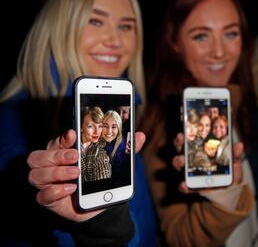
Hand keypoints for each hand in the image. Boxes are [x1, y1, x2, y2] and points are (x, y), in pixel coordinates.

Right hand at [27, 129, 145, 221]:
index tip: (73, 134)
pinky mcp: (50, 200)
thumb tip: (140, 135)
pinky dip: (54, 191)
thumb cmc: (103, 178)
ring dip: (55, 172)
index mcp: (66, 151)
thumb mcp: (116, 164)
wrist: (102, 205)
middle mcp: (53, 165)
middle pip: (38, 156)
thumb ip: (126, 150)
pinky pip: (42, 195)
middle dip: (56, 154)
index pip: (57, 140)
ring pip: (35, 173)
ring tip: (76, 174)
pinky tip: (71, 189)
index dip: (63, 137)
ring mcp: (49, 183)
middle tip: (76, 156)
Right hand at [172, 132, 243, 194]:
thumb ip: (234, 154)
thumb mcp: (233, 161)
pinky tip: (185, 184)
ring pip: (179, 164)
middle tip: (181, 138)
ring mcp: (190, 172)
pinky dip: (183, 185)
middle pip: (182, 148)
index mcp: (201, 149)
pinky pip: (184, 186)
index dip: (187, 132)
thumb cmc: (228, 171)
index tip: (185, 128)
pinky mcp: (191, 186)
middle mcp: (192, 158)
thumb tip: (239, 145)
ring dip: (178, 160)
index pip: (191, 138)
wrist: (229, 189)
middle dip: (179, 142)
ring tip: (182, 159)